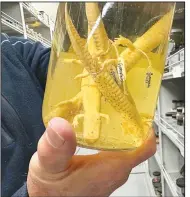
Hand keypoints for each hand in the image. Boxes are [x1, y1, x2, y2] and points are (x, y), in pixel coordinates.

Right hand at [27, 117, 155, 196]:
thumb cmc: (51, 190)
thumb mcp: (50, 167)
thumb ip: (55, 148)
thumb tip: (60, 125)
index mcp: (111, 167)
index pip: (145, 147)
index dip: (146, 126)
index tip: (140, 109)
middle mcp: (116, 170)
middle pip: (137, 143)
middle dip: (132, 123)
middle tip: (121, 104)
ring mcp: (111, 171)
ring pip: (128, 147)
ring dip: (122, 130)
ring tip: (112, 112)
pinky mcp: (104, 171)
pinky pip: (118, 152)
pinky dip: (113, 138)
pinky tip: (100, 129)